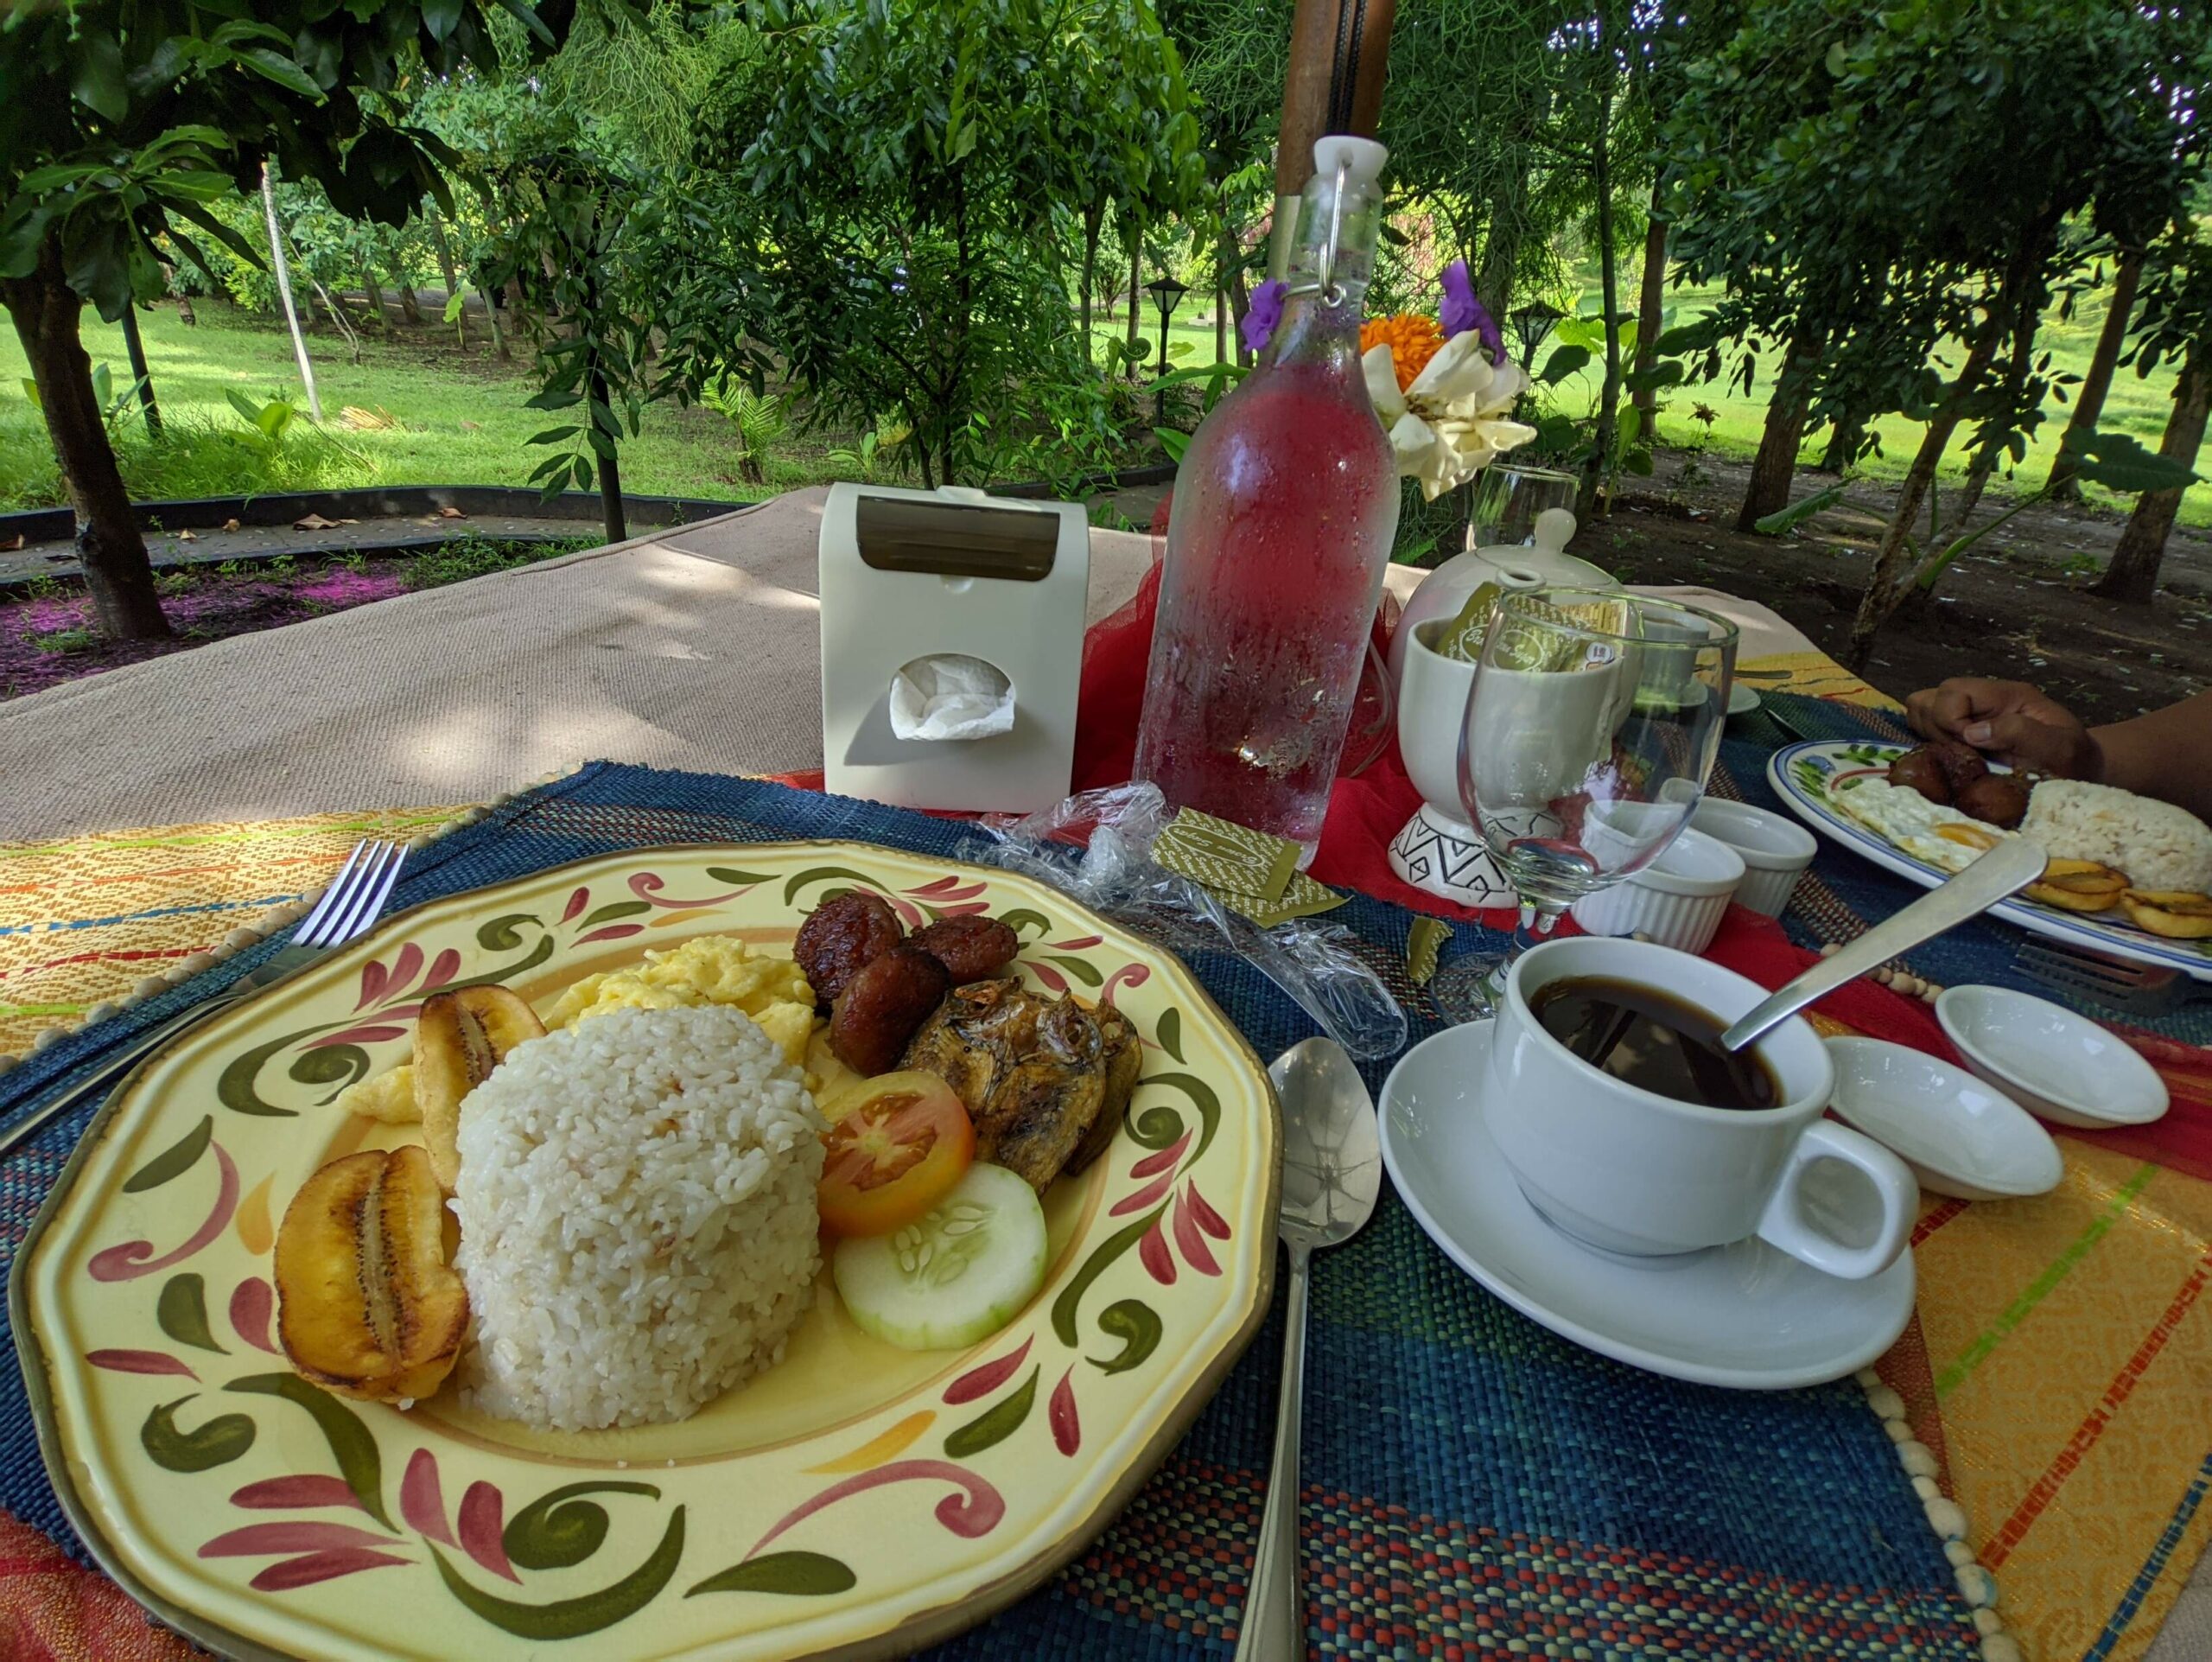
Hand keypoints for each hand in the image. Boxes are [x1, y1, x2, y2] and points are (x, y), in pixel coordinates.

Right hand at [1904, 678, 2099, 777]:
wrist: (2079, 768)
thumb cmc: (2072, 759)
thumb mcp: (2059, 747)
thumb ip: (2021, 733)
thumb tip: (1972, 732)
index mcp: (2007, 695)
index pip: (1954, 692)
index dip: (1951, 721)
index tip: (1969, 748)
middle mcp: (1983, 698)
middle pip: (1932, 697)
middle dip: (1937, 728)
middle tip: (1960, 754)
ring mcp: (1970, 712)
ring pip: (1921, 707)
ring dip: (1929, 733)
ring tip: (1953, 755)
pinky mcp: (1961, 729)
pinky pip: (1925, 725)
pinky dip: (1927, 739)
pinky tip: (1948, 756)